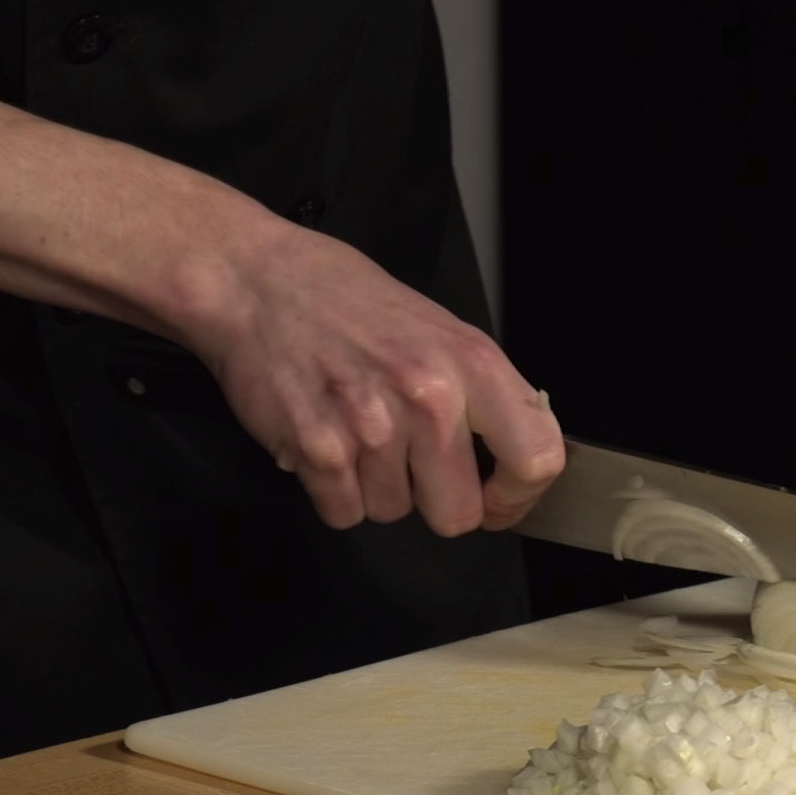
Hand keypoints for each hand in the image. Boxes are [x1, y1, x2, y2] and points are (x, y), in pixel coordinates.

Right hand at [183, 225, 563, 532]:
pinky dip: (332, 491)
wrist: (258, 280)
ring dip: (375, 486)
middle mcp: (431, 397)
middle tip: (409, 464)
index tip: (498, 500)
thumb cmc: (347, 301)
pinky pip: (343, 513)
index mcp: (473, 364)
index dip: (518, 495)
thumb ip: (479, 394)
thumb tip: (509, 458)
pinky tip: (325, 440)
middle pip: (459, 514)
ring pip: (393, 513)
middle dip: (433, 500)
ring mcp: (374, 427)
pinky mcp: (319, 450)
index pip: (537, 458)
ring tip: (354, 430)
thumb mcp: (439, 329)